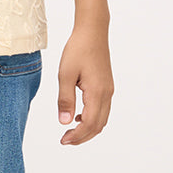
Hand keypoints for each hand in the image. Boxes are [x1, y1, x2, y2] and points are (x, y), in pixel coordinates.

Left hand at [56, 25, 112, 144]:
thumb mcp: (65, 74)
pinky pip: (102, 109)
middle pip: (98, 125)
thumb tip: (64, 122)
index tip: (63, 140)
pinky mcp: (107, 86)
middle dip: (83, 137)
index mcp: (97, 92)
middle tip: (65, 140)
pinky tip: (78, 116)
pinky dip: (92, 118)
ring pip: (102, 119)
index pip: (89, 124)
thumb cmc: (78, 49)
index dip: (77, 136)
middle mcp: (106, 94)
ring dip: (88, 129)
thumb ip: (65, 100)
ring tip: (70, 131)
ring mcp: (109, 90)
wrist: (92, 31)